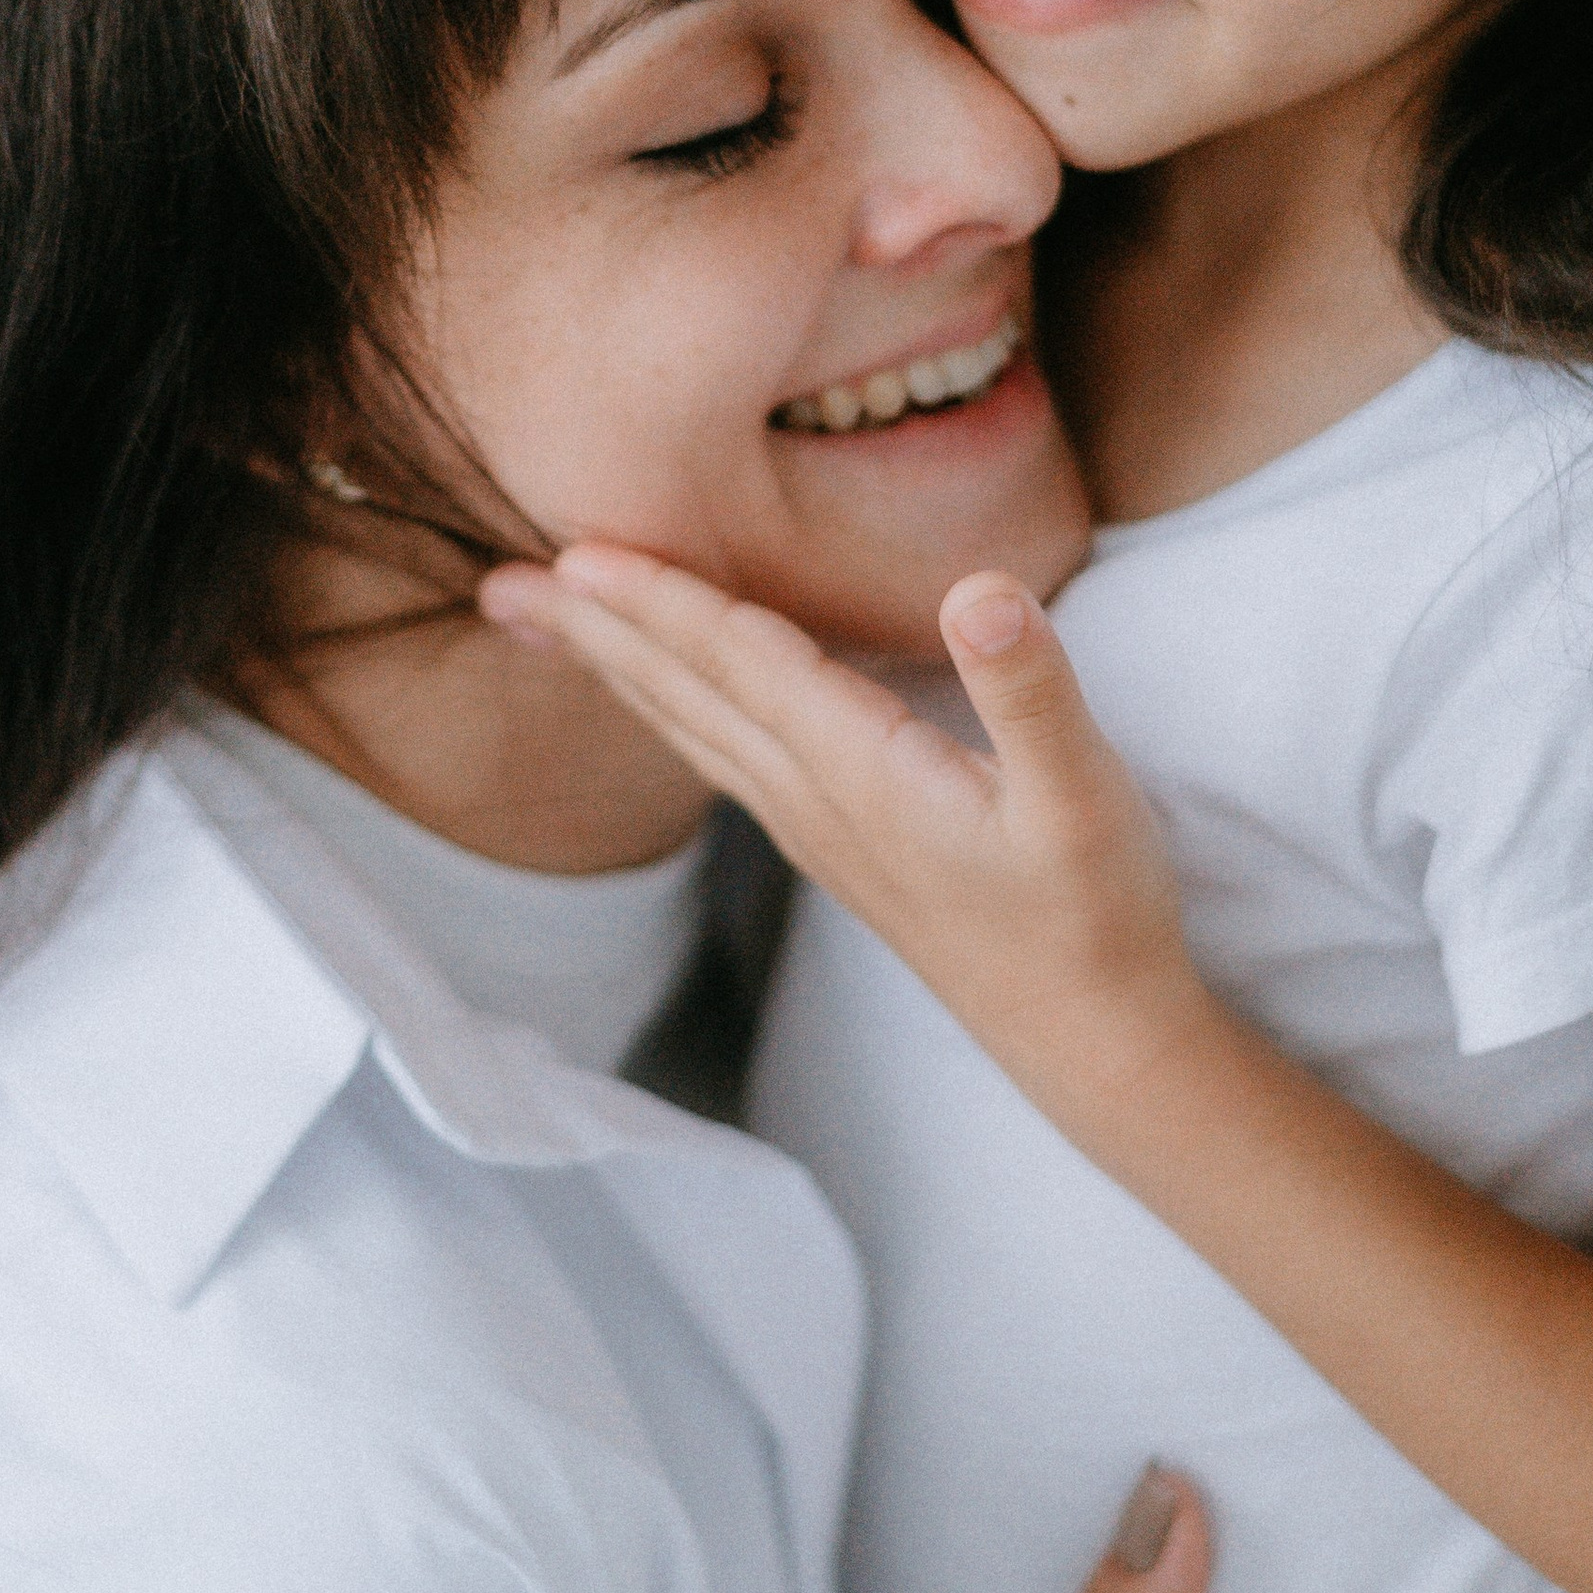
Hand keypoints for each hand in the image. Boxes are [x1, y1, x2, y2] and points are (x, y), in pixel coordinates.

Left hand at [482, 544, 1208, 1121]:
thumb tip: (983, 590)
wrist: (1091, 1041)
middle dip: (595, 630)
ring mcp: (819, 830)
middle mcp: (815, 798)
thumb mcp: (1083, 796)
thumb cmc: (1094, 913)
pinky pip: (726, 757)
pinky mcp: (840, 849)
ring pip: (693, 727)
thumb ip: (1029, 690)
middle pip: (684, 691)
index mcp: (859, 769)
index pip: (738, 659)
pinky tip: (660, 699)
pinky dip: (674, 710)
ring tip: (548, 625)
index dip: (660, 598)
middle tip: (499, 582)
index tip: (574, 550)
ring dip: (619, 669)